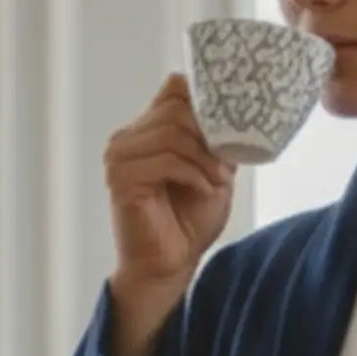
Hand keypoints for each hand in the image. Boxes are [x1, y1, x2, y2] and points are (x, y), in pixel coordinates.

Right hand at [103, 73, 237, 291]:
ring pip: (173, 133)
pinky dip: (193, 174)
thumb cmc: (187, 223)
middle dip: (210, 136)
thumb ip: (215, 142)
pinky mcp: (122, 179)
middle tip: (226, 167)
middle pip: (177, 108)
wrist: (168, 266)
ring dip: (205, 158)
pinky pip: (166, 161)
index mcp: (146, 130)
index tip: (231, 130)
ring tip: (219, 181)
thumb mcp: (212, 173)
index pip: (174, 89)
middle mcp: (128, 138)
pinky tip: (204, 190)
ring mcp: (120, 157)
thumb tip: (236, 111)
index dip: (206, 103)